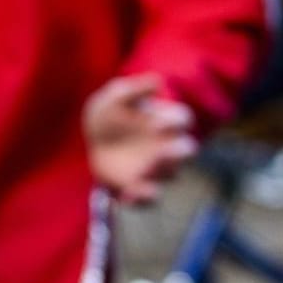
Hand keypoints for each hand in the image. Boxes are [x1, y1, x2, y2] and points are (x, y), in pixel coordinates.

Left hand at [83, 74, 196, 204]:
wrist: (94, 139)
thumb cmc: (111, 113)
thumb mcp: (115, 96)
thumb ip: (134, 89)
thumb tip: (158, 82)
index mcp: (165, 120)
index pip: (183, 119)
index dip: (174, 121)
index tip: (155, 122)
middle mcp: (167, 144)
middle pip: (187, 150)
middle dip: (178, 153)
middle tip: (160, 153)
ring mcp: (156, 167)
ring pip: (171, 174)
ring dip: (159, 174)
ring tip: (141, 175)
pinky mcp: (140, 186)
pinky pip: (150, 199)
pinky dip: (141, 200)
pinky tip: (126, 195)